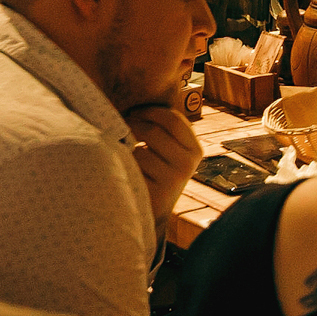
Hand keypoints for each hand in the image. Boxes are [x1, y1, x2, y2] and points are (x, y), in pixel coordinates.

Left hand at [125, 105, 203, 222]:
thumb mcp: (171, 153)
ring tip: (124, 152)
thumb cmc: (157, 173)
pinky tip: (125, 170)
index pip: (172, 119)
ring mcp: (173, 180)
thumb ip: (166, 132)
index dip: (149, 111)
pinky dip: (124, 166)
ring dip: (127, 149)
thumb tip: (140, 104)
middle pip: (154, 130)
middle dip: (133, 124)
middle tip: (121, 127)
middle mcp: (188, 163)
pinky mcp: (156, 193)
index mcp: (195, 150)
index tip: (135, 113)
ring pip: (140, 150)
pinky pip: (132, 168)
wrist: (153, 212)